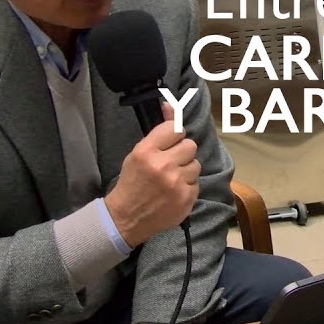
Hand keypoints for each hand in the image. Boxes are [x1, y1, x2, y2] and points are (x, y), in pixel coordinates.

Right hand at [105, 102, 199, 246]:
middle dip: (182, 153)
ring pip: (196, 164)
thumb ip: (157, 131)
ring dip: (186, 170)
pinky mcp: (186, 198)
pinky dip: (187, 187)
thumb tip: (170, 105)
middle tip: (172, 162)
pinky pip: (196, 183)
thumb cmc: (131, 182)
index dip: (174, 135)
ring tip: (172, 179)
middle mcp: (163, 165)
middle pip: (190, 145)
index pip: (175, 129)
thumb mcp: (137, 153)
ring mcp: (176, 183)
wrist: (126, 218)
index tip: (170, 142)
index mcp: (147, 151)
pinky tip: (174, 192)